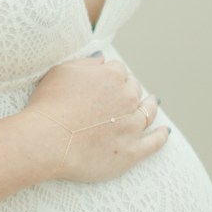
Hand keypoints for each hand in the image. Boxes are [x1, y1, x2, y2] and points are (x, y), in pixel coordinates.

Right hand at [28, 56, 168, 182]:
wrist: (46, 140)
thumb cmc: (49, 104)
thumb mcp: (62, 71)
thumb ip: (86, 63)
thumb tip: (102, 60)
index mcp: (112, 77)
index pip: (119, 70)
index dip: (112, 75)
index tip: (106, 82)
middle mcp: (127, 99)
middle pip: (135, 89)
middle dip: (130, 89)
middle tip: (124, 95)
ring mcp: (132, 126)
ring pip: (148, 112)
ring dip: (150, 106)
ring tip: (153, 104)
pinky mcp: (131, 151)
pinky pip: (154, 143)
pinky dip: (161, 136)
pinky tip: (164, 132)